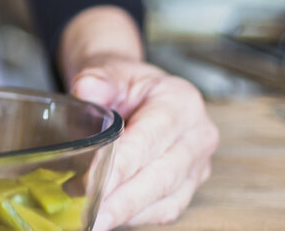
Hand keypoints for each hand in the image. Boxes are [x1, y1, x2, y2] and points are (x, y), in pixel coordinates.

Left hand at [70, 57, 218, 229]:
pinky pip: (167, 208)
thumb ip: (97, 79)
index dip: (121, 165)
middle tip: (92, 216)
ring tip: (92, 218)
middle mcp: (198, 135)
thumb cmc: (121, 81)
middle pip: (162, 176)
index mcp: (181, 102)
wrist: (132, 89)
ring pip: (167, 199)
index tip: (91, 184)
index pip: (150, 139)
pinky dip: (136, 216)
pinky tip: (109, 217)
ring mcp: (198, 163)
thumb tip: (87, 90)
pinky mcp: (189, 183)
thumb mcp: (108, 69)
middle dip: (124, 200)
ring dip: (128, 213)